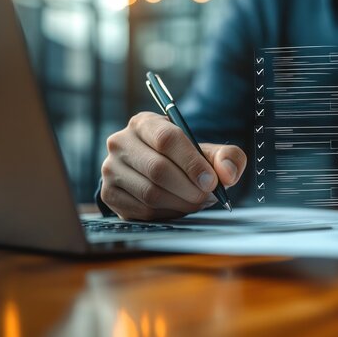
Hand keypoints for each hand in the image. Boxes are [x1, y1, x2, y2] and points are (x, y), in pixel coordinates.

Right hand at [100, 112, 246, 219]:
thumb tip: (228, 173)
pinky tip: (177, 207)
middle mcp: (121, 142)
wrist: (154, 172)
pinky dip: (167, 213)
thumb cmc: (182, 159)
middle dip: (189, 188)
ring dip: (181, 203)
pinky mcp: (109, 194)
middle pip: (158, 169)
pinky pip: (142, 211)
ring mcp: (111, 169)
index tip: (211, 181)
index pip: (167, 139)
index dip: (192, 162)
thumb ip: (226, 157)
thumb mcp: (205, 151)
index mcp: (144, 123)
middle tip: (207, 196)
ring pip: (150, 193)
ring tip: (196, 201)